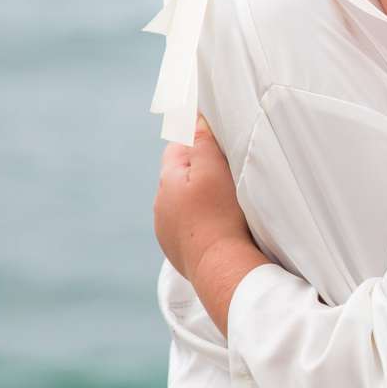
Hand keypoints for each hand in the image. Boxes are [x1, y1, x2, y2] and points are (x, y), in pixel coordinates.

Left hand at [153, 119, 264, 328]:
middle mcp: (161, 205)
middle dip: (199, 171)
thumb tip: (194, 118)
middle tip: (226, 171)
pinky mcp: (178, 251)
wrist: (221, 269)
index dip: (197, 139)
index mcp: (167, 181)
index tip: (215, 139)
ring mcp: (166, 231)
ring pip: (183, 204)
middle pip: (180, 176)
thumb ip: (203, 141)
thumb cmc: (221, 217)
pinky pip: (188, 228)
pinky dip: (200, 223)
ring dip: (199, 199)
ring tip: (224, 203)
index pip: (177, 147)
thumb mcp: (214, 170)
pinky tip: (219, 227)